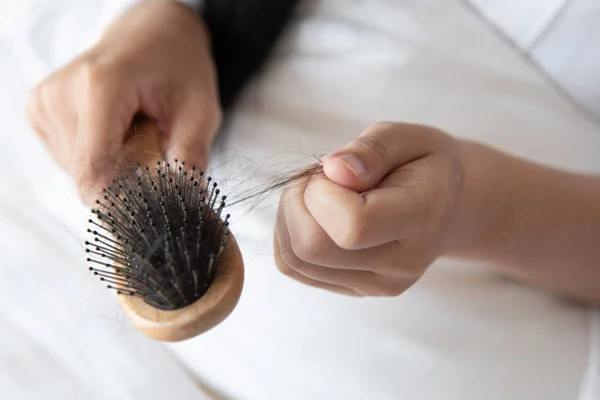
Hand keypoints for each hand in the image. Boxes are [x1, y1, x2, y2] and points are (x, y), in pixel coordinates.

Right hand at [26, 0, 220, 202]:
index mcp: (100, 86)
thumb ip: (191, 156)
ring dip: (114, 170)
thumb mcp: (201, 110)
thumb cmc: (179, 68)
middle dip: (125, 182)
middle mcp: (61, 94)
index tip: (154, 207)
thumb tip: (186, 205)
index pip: (96, 170)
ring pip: (78, 173)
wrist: (153, 35)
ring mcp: (45, 103)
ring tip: (136, 135)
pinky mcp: (41, 113)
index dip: (124, 201)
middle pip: (86, 175)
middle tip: (155, 154)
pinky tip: (118, 133)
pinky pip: (71, 161)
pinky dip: (100, 159)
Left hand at [274, 122, 468, 296]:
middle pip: (311, 248)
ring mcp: (374, 285)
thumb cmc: (428, 166)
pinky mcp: (353, 290)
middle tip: (320, 178)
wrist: (452, 208)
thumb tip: (333, 171)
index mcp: (420, 220)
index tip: (336, 170)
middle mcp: (397, 265)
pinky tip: (316, 214)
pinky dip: (289, 235)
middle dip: (296, 201)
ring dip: (289, 217)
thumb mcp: (408, 137)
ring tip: (320, 193)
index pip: (351, 226)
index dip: (323, 191)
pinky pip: (294, 267)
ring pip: (294, 260)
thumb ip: (371, 150)